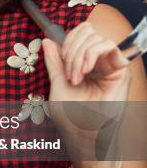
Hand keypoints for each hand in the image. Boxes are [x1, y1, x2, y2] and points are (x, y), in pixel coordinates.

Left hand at [41, 21, 131, 156]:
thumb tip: (48, 40)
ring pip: (96, 37)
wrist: (86, 136)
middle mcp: (99, 61)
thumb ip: (54, 62)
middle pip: (87, 30)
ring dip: (79, 55)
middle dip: (71, 48)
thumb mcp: (57, 85)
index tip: (60, 62)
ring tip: (76, 77)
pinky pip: (109, 45)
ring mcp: (110, 65)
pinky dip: (92, 53)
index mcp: (84, 63)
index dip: (67, 41)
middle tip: (68, 72)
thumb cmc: (73, 118)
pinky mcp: (120, 70)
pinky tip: (85, 70)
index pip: (79, 34)